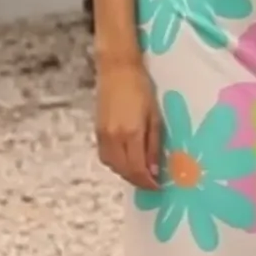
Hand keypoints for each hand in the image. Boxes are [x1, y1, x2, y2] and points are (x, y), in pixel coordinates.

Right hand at [95, 59, 159, 190]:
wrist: (117, 69)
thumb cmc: (142, 88)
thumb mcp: (155, 116)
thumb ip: (153, 145)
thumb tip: (154, 170)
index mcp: (131, 134)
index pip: (137, 169)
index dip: (148, 182)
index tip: (158, 186)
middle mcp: (114, 138)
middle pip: (124, 171)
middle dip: (138, 181)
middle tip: (151, 182)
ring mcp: (103, 135)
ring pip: (112, 166)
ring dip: (126, 174)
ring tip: (140, 172)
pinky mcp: (97, 131)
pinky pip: (105, 156)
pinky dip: (116, 163)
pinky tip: (126, 160)